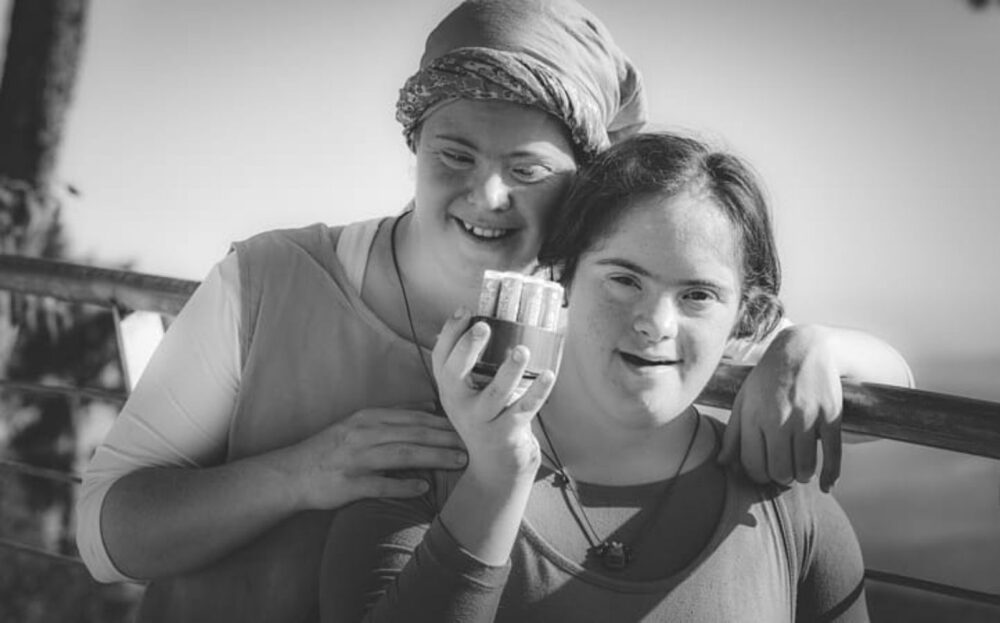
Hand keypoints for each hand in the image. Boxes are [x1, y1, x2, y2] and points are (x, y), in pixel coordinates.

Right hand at [276, 406, 467, 509]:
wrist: (291, 474)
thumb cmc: (331, 449)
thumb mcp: (359, 423)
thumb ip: (392, 416)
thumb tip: (429, 406)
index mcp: (368, 418)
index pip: (413, 418)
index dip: (442, 422)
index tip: (468, 426)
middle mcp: (364, 434)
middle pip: (413, 434)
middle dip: (446, 438)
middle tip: (474, 444)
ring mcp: (356, 459)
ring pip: (403, 455)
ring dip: (434, 457)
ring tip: (459, 462)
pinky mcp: (348, 484)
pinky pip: (380, 484)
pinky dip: (403, 485)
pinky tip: (424, 488)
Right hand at [432, 308, 555, 482]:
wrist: (494, 465)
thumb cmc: (485, 416)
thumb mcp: (468, 392)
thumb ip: (469, 363)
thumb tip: (477, 318)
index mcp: (449, 389)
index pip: (440, 357)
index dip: (449, 333)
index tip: (465, 310)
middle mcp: (459, 404)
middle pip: (455, 375)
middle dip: (468, 349)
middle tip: (484, 327)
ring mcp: (482, 421)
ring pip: (494, 394)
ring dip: (508, 372)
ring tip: (521, 350)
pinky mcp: (506, 433)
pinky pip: (523, 410)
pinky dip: (537, 392)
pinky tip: (548, 375)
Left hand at [718, 325, 842, 490]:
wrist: (803, 349)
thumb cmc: (768, 379)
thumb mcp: (744, 400)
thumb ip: (733, 433)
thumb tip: (722, 464)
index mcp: (753, 416)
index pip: (753, 465)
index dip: (759, 476)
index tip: (764, 472)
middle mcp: (778, 418)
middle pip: (780, 471)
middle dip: (781, 477)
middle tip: (784, 470)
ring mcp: (806, 417)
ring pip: (804, 468)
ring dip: (803, 475)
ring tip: (800, 469)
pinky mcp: (830, 415)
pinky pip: (832, 455)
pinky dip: (829, 476)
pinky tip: (825, 486)